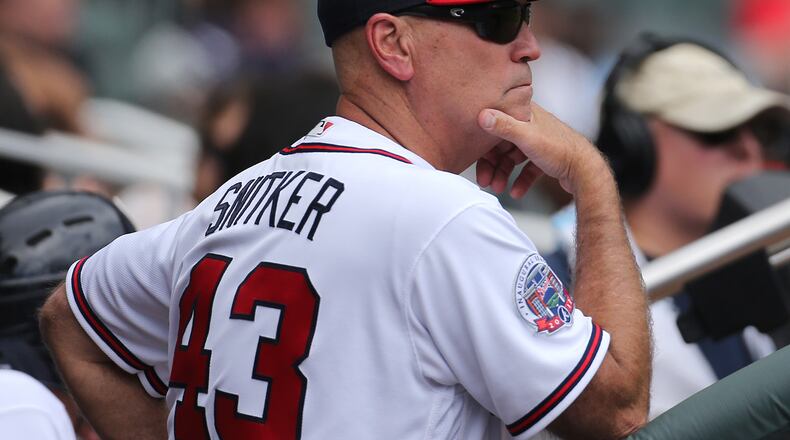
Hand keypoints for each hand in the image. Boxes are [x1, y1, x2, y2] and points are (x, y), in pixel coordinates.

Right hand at [476, 104, 604, 195]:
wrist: (586, 170)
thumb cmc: (559, 150)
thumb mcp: (527, 137)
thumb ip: (504, 126)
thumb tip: (482, 115)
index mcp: (525, 112)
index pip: (495, 124)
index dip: (483, 143)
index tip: (474, 158)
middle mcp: (531, 123)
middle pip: (502, 144)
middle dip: (492, 165)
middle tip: (484, 182)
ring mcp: (538, 141)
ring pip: (513, 158)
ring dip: (503, 174)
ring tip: (498, 189)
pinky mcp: (546, 157)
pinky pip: (527, 168)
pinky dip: (520, 180)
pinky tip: (516, 192)